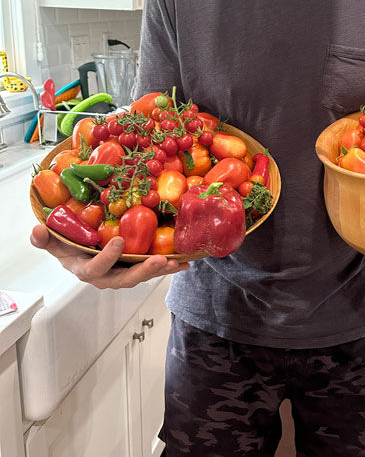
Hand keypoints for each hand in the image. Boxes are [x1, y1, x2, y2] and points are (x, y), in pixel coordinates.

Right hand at [30, 224, 188, 289]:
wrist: (81, 254)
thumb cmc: (69, 247)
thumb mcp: (56, 243)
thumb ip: (45, 239)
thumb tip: (37, 230)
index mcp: (86, 270)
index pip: (96, 269)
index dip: (107, 258)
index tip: (117, 241)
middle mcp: (107, 277)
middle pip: (126, 279)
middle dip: (143, 271)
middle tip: (160, 260)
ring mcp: (123, 274)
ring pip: (142, 275)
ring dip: (160, 270)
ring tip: (176, 263)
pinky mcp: (136, 269)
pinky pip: (152, 270)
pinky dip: (169, 267)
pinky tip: (184, 263)